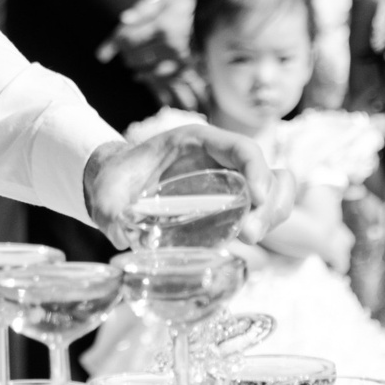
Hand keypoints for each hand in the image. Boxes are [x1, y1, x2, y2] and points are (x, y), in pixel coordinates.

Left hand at [85, 124, 299, 248]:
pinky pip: (264, 211)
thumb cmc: (117, 178)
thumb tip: (120, 235)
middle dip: (270, 204)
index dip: (257, 170)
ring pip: (276, 194)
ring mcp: (231, 181)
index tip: (258, 198)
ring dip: (272, 218)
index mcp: (197, 142)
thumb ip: (109, 209)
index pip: (242, 148)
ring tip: (248, 239)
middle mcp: (221, 159)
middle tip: (249, 233)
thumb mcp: (108, 190)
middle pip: (270, 173)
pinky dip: (265, 225)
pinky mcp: (233, 203)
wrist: (117, 183)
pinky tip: (245, 242)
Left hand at [102, 0, 200, 108]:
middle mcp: (171, 45)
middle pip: (135, 56)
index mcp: (163, 26)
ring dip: (135, 67)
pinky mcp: (190, 69)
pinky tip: (141, 76)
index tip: (104, 51)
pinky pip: (163, 80)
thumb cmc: (190, 5)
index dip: (113, 44)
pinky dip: (149, 79)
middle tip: (121, 52)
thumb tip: (123, 19)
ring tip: (130, 62)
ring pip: (147, 70)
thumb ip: (143, 8)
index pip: (128, 39)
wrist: (222, 17)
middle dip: (124, 54)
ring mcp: (181, 60)